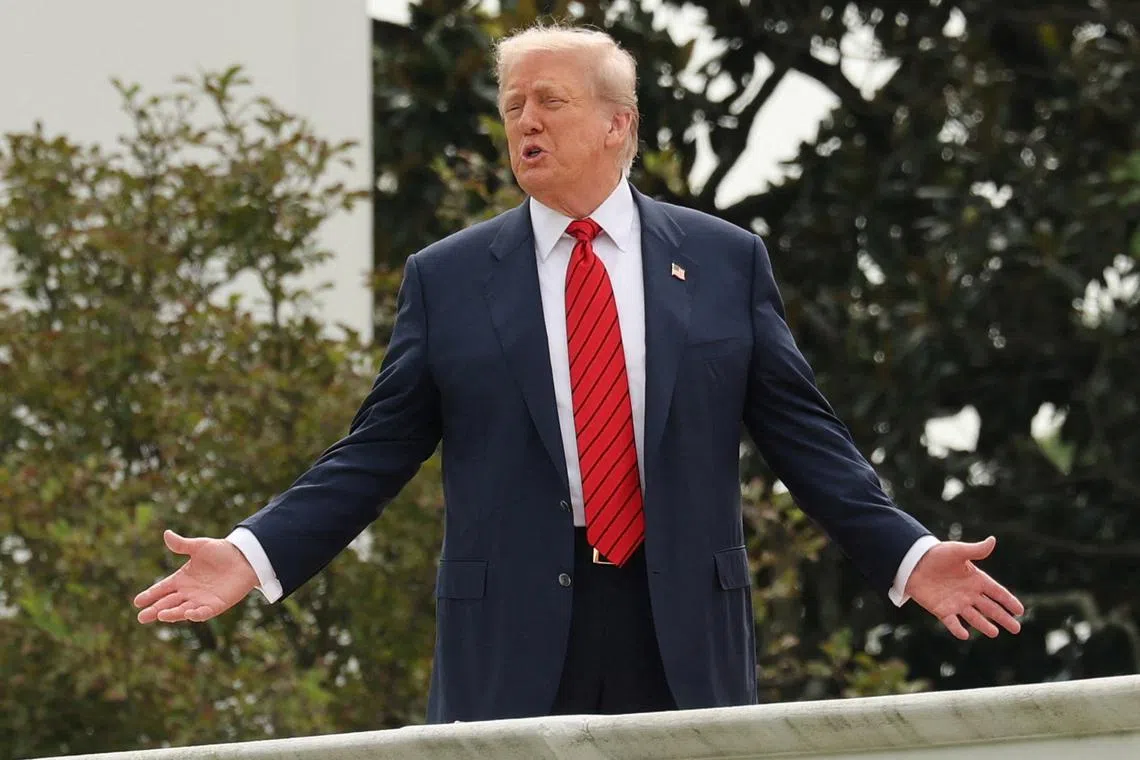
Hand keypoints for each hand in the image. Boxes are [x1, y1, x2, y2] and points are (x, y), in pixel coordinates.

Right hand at [134, 530, 257, 623]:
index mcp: (182, 579)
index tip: (137, 601)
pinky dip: (196, 614)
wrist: (245, 557)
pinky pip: (204, 613)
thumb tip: (166, 533)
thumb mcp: (199, 546)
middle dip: (155, 610)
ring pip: (182, 610)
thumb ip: (182, 544)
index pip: (162, 589)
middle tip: (141, 617)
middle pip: (168, 603)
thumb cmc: (221, 552)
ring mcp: (201, 600)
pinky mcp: (216, 605)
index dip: (150, 595)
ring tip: (160, 615)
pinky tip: (189, 614)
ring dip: (172, 614)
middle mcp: (189, 592)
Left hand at [905, 536, 1023, 639]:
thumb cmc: (936, 554)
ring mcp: (956, 603)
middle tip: (1016, 629)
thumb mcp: (957, 551)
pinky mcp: (941, 610)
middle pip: (990, 608)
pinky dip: (957, 628)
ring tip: (995, 633)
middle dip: (1003, 618)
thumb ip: (975, 550)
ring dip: (984, 625)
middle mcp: (969, 593)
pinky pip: (951, 622)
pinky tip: (964, 635)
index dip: (1008, 601)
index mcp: (975, 579)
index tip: (1020, 610)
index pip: (997, 592)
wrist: (912, 562)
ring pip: (974, 617)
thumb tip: (993, 540)